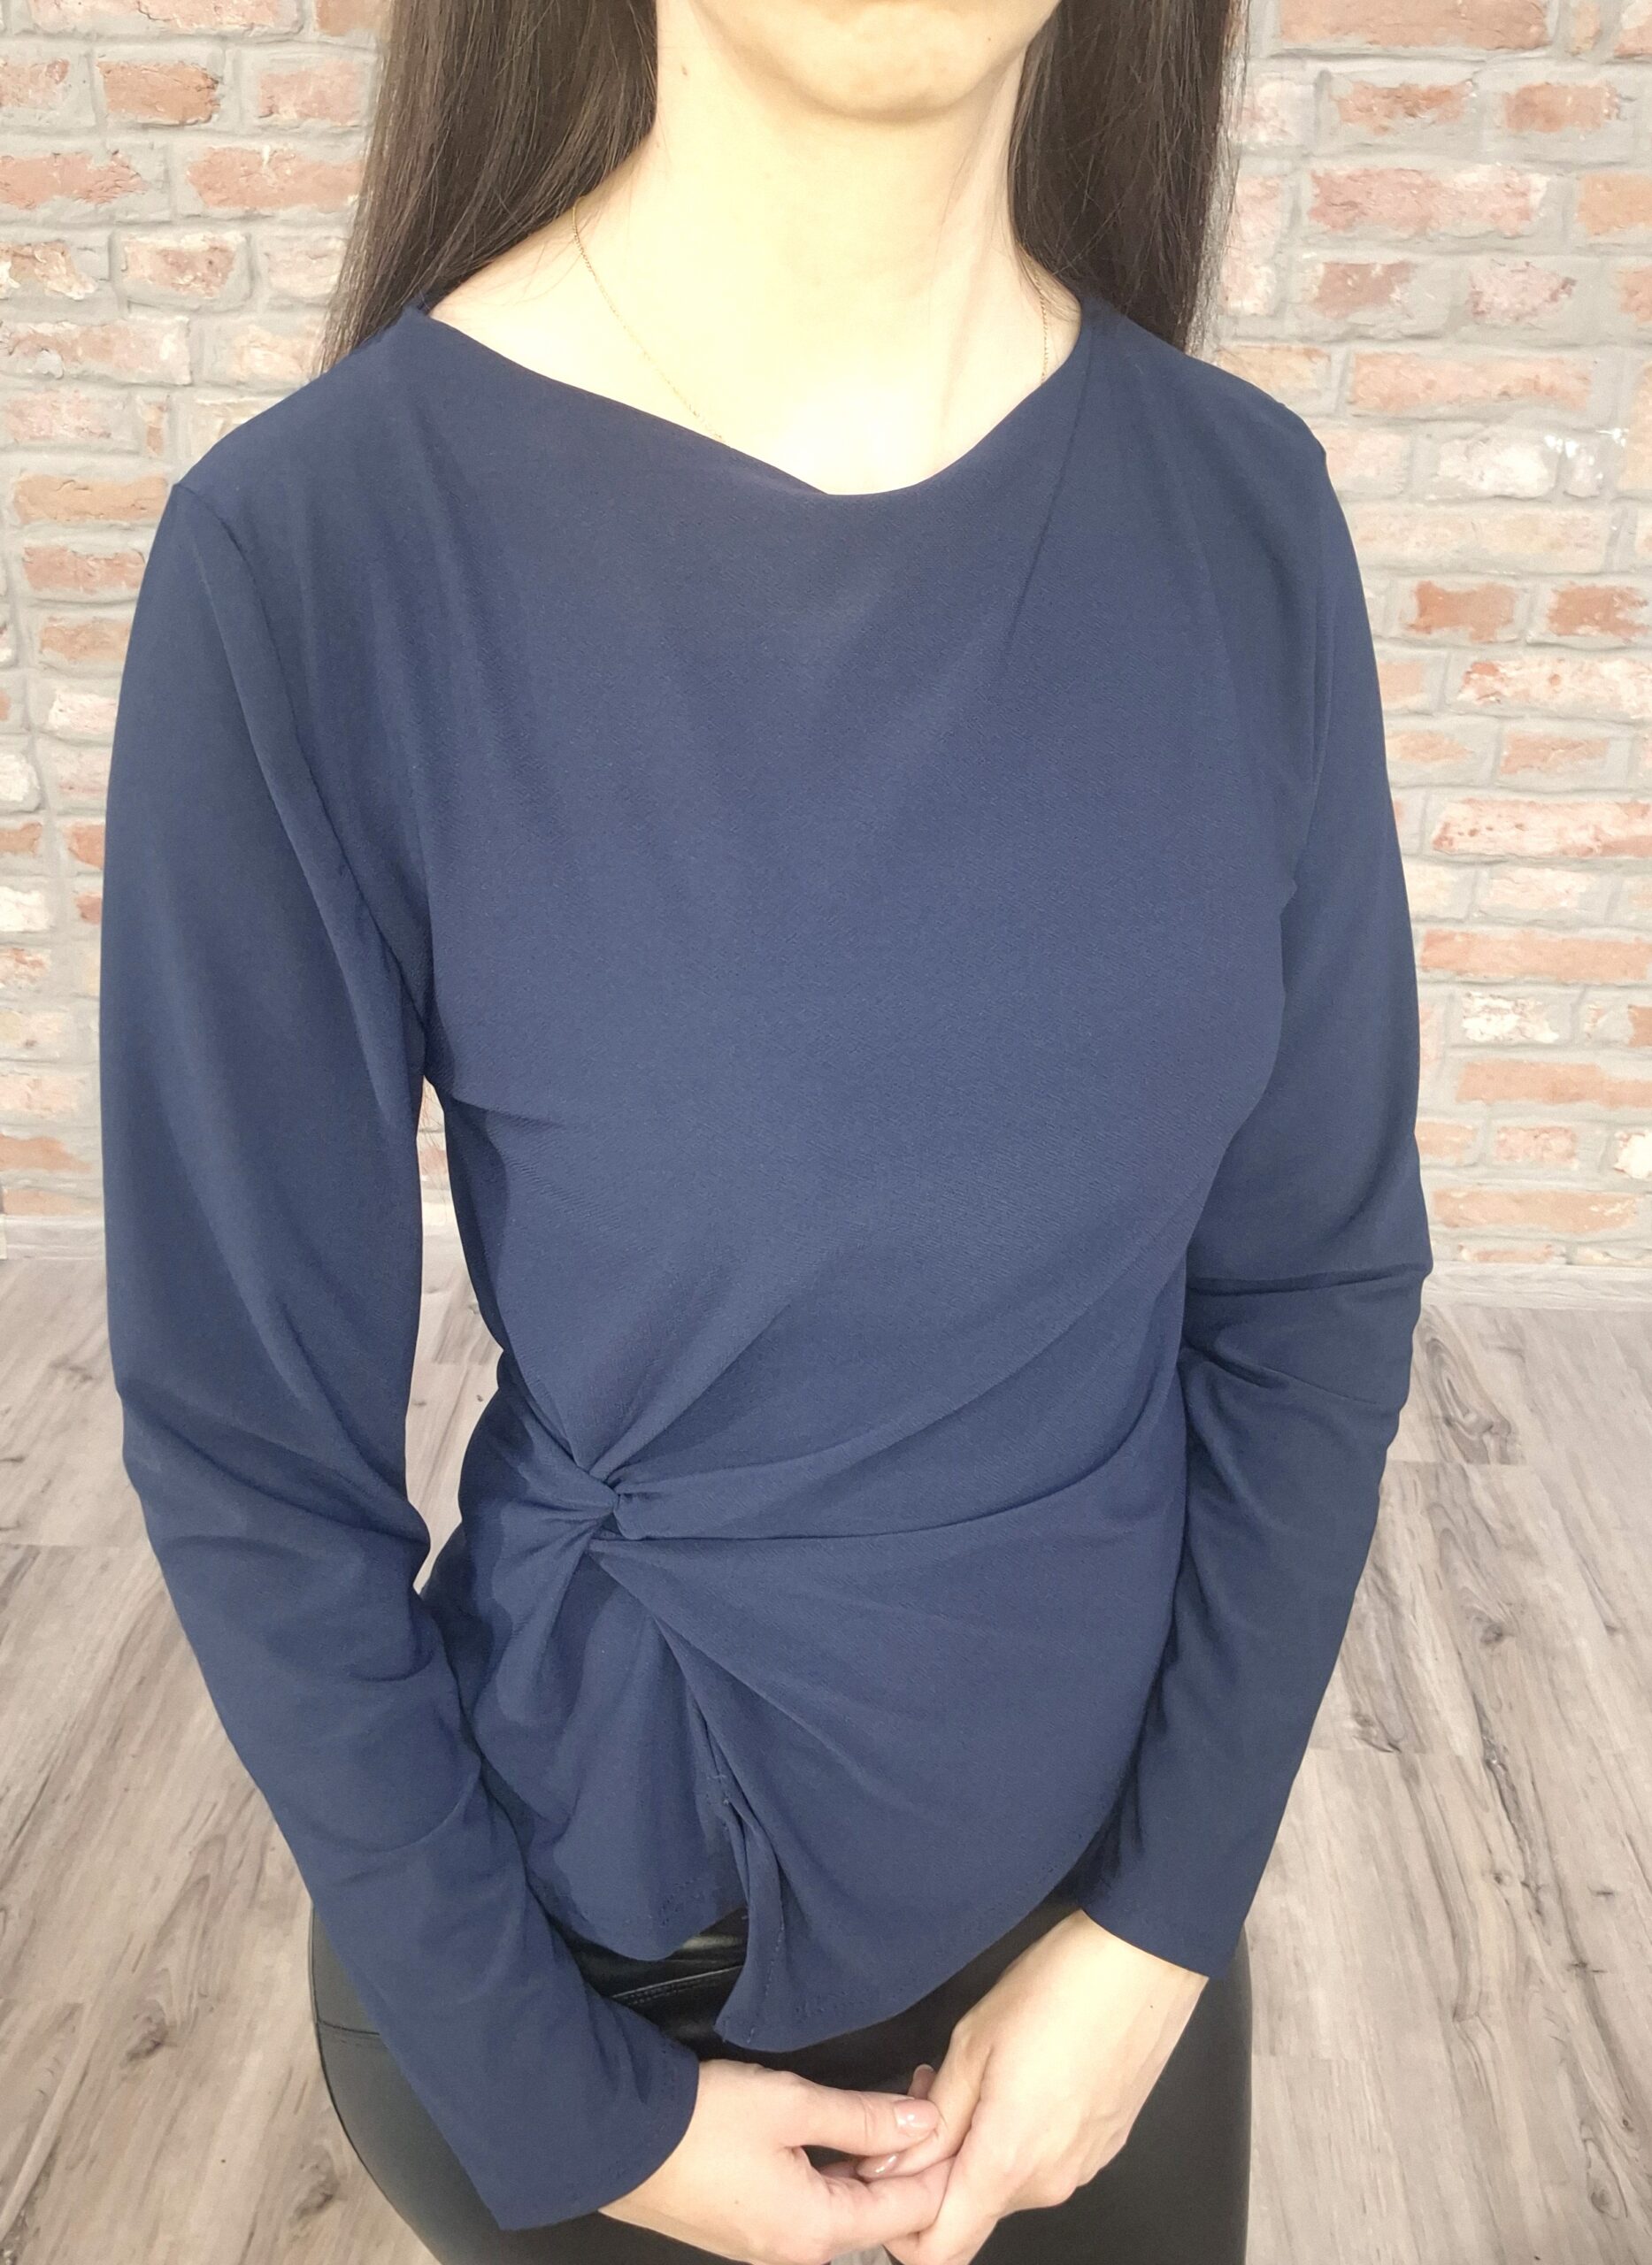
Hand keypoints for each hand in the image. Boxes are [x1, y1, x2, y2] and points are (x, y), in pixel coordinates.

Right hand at [599, 2055, 950, 2264]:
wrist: (621, 2140)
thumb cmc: (705, 2123)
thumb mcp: (792, 2105)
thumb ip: (864, 2116)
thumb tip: (924, 2121)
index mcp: (819, 2230)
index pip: (912, 2212)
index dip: (941, 2163)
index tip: (951, 2113)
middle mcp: (801, 2251)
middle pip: (881, 2213)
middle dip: (909, 2160)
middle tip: (920, 2098)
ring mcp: (773, 2244)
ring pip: (848, 2207)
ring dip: (873, 2162)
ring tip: (889, 2107)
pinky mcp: (751, 2228)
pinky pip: (815, 2205)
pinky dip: (839, 2170)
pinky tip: (843, 2131)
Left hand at [852, 1910, 1206, 2264]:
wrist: (1143, 1961)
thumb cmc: (1060, 1990)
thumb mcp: (972, 2045)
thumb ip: (933, 2120)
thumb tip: (891, 2166)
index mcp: (1008, 2163)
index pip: (939, 2252)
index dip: (899, 2225)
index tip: (886, 2172)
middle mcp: (1049, 2182)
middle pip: (970, 2211)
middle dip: (935, 2165)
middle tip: (926, 2094)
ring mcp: (1081, 2167)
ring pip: (1006, 2183)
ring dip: (975, 2144)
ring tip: (971, 2074)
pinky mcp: (1102, 2145)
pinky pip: (1043, 2161)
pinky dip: (1015, 2135)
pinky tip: (1014, 2076)